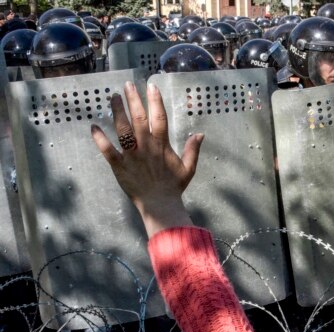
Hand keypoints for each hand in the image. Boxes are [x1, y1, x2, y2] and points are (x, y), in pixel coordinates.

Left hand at [91, 82, 203, 236]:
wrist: (160, 205)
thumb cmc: (174, 187)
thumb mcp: (189, 168)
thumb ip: (193, 150)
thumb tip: (200, 134)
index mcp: (162, 146)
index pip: (159, 118)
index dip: (155, 101)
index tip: (151, 86)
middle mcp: (146, 147)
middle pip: (139, 119)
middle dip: (133, 100)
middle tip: (128, 85)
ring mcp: (131, 156)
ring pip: (122, 130)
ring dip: (117, 112)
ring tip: (113, 97)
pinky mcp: (119, 166)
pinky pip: (107, 150)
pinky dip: (99, 138)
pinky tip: (94, 126)